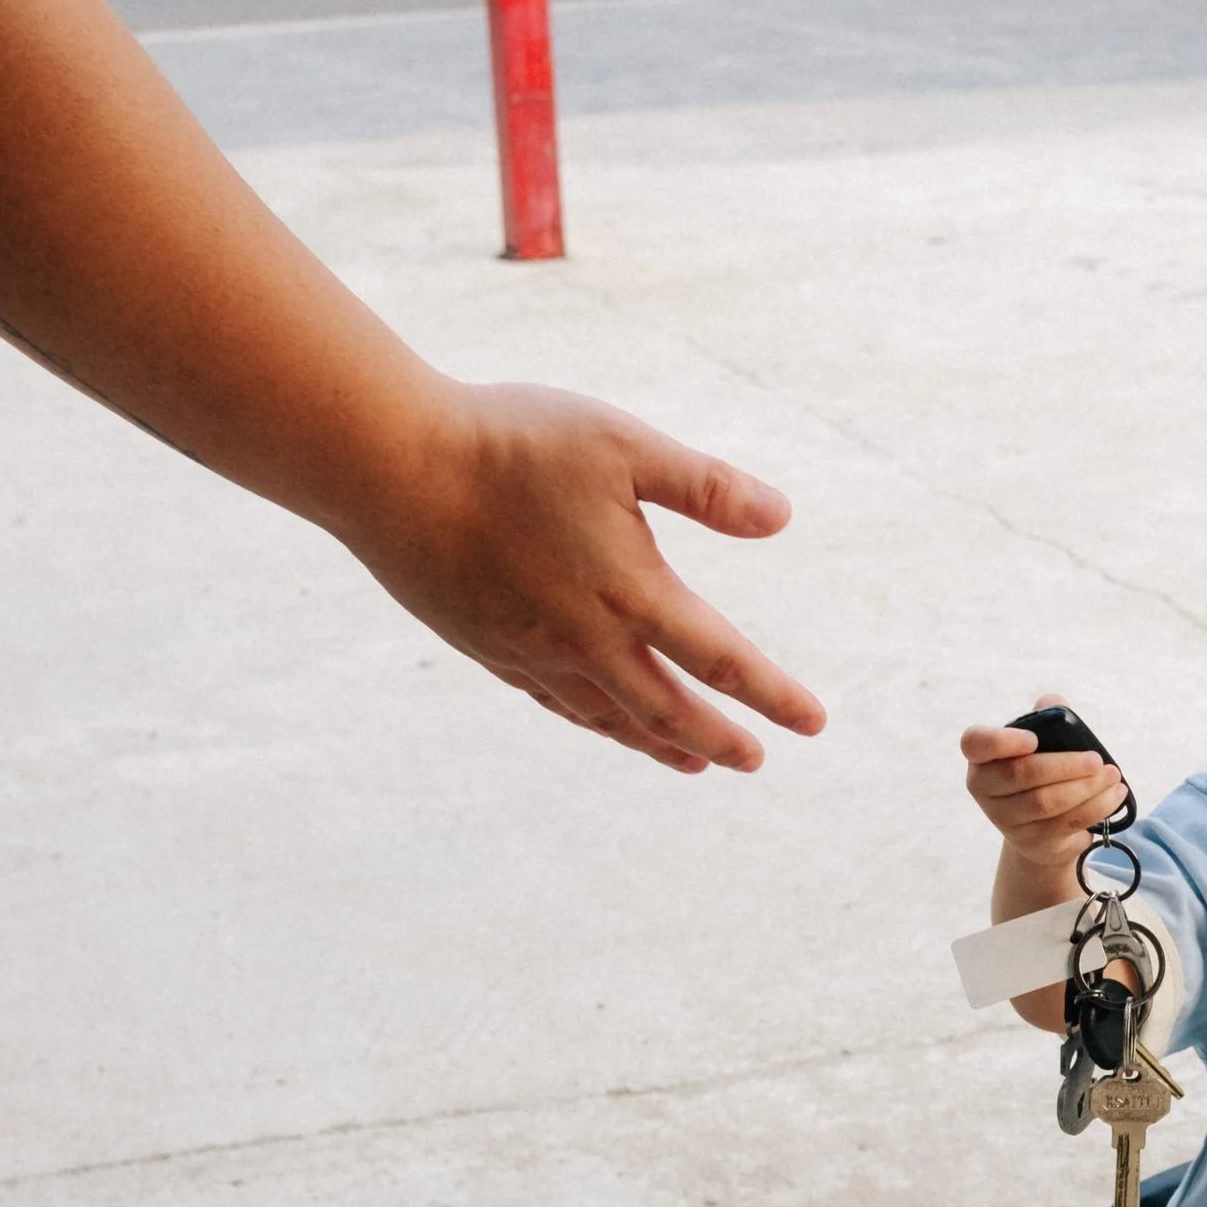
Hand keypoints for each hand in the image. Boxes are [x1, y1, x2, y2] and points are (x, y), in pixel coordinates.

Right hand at [347, 383, 825, 776]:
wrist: (392, 466)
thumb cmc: (512, 444)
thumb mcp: (624, 445)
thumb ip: (706, 487)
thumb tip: (784, 517)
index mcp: (631, 593)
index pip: (722, 661)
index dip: (773, 695)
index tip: (814, 724)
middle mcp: (585, 640)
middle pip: (668, 709)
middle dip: (718, 738)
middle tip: (755, 761)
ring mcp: (531, 651)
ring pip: (609, 717)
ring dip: (658, 742)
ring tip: (692, 763)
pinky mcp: (487, 646)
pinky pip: (555, 703)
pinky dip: (595, 723)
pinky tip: (602, 722)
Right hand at [960, 718, 1127, 900]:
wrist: (1040, 826)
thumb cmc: (1039, 771)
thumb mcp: (1041, 742)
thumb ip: (1046, 717)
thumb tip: (1056, 704)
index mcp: (982, 757)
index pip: (975, 744)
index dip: (1002, 741)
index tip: (1034, 739)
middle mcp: (986, 789)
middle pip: (1022, 775)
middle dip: (1066, 766)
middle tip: (1098, 760)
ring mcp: (1006, 820)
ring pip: (1047, 803)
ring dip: (1087, 788)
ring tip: (1113, 776)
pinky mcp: (1032, 842)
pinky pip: (1066, 823)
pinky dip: (1095, 808)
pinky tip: (1114, 795)